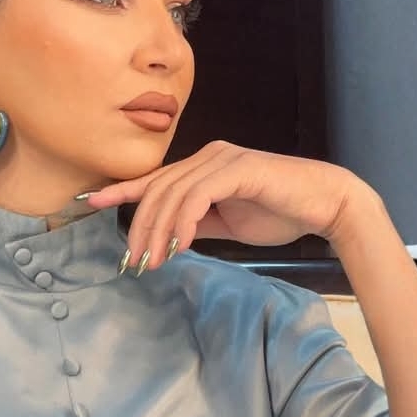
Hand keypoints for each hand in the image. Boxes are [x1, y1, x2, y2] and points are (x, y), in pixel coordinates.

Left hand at [86, 140, 366, 272]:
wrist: (325, 205)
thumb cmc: (279, 212)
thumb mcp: (226, 222)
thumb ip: (197, 223)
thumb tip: (167, 238)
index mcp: (202, 165)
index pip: (155, 179)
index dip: (121, 191)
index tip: (91, 203)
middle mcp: (207, 155)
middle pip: (157, 189)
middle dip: (139, 227)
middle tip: (133, 261)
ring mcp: (221, 159)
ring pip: (172, 194)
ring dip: (158, 231)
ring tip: (152, 261)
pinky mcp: (237, 169)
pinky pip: (197, 195)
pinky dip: (183, 221)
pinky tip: (180, 245)